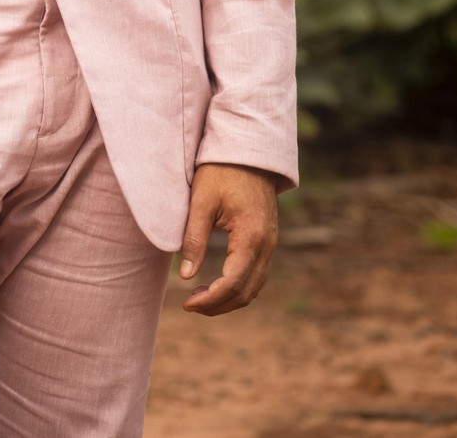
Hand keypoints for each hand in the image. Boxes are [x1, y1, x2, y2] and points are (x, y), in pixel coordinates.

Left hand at [179, 162, 277, 315]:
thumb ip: (194, 238)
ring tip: (199, 297)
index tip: (186, 303)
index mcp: (251, 236)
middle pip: (246, 292)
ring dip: (228, 299)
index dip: (209, 299)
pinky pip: (256, 274)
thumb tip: (186, 276)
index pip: (232, 283)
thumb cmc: (222, 170)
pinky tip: (217, 283)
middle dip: (218, 305)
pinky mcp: (268, 240)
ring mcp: (271, 244)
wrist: (249, 151)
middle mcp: (267, 245)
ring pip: (254, 287)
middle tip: (189, 304)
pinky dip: (238, 286)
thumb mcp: (202, 200)